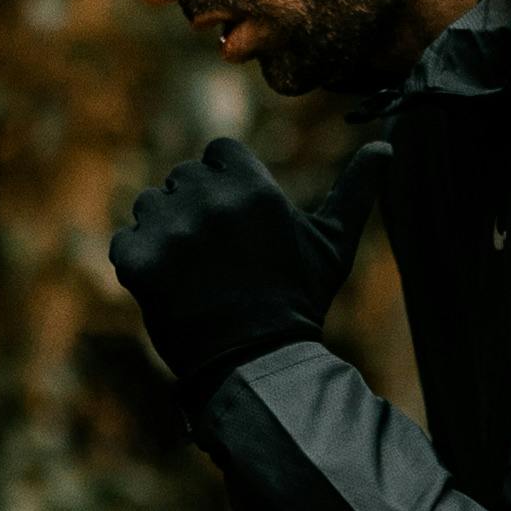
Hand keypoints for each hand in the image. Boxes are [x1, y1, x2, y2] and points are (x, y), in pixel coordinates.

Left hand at [110, 137, 390, 406]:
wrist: (256, 365)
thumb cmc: (297, 302)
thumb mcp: (332, 245)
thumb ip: (356, 190)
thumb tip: (386, 145)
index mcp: (254, 189)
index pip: (219, 152)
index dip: (225, 182)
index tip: (236, 218)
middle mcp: (209, 201)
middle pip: (182, 178)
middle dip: (195, 209)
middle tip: (217, 256)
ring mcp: (171, 232)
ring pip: (149, 206)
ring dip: (165, 232)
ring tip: (193, 272)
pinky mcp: (140, 262)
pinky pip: (124, 242)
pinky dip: (140, 264)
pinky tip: (170, 288)